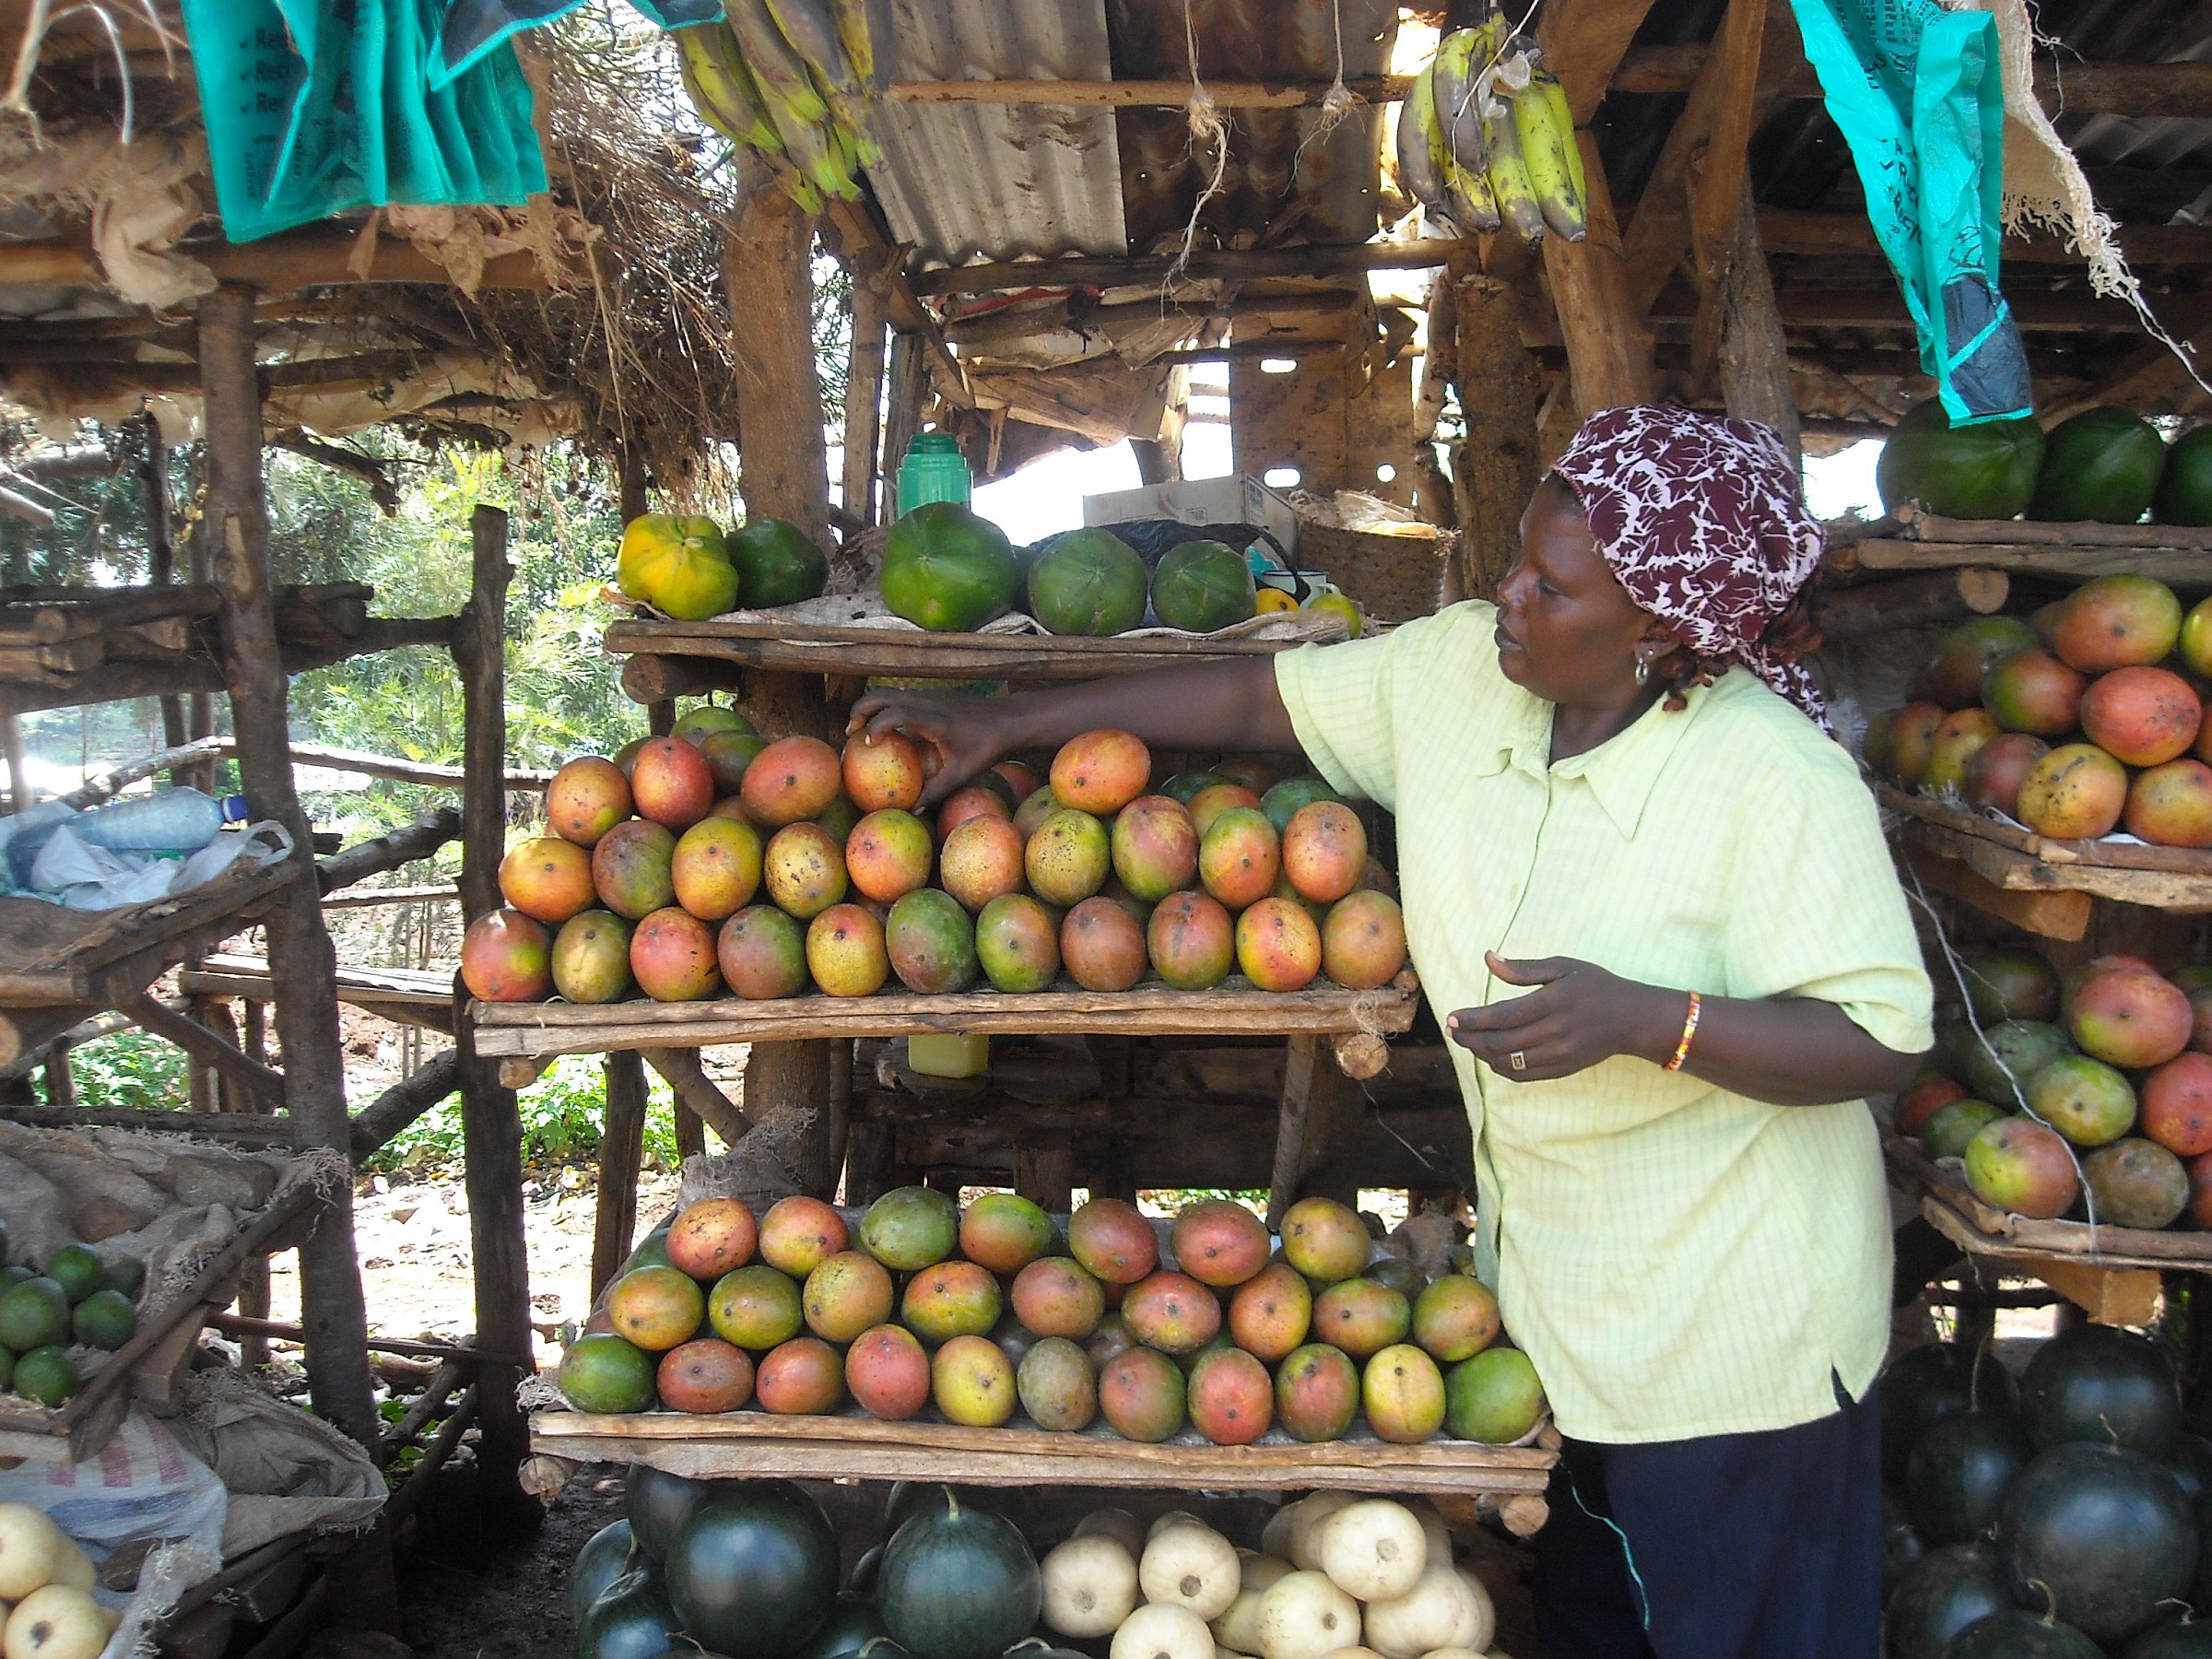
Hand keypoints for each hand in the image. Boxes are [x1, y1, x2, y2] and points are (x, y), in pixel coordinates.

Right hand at [848, 688, 1026, 807]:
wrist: (1010, 719)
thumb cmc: (988, 747)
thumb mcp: (962, 773)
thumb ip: (937, 791)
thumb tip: (915, 812)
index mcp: (935, 720)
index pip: (897, 713)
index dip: (877, 725)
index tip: (867, 743)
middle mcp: (928, 701)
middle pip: (883, 695)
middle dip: (861, 710)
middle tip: (850, 733)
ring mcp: (930, 694)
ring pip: (890, 691)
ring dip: (871, 706)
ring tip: (860, 729)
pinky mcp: (933, 694)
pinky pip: (901, 695)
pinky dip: (885, 706)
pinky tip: (885, 727)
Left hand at [1445, 952, 1678, 1081]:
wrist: (1633, 1018)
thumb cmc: (1596, 986)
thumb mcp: (1563, 967)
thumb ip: (1523, 968)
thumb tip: (1487, 958)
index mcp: (1554, 1003)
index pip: (1503, 1016)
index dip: (1473, 1019)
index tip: (1451, 1016)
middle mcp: (1555, 1032)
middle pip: (1500, 1043)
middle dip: (1469, 1038)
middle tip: (1452, 1030)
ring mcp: (1559, 1055)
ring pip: (1508, 1062)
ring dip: (1481, 1054)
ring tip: (1467, 1041)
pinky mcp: (1562, 1069)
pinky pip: (1523, 1075)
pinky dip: (1501, 1068)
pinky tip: (1489, 1056)